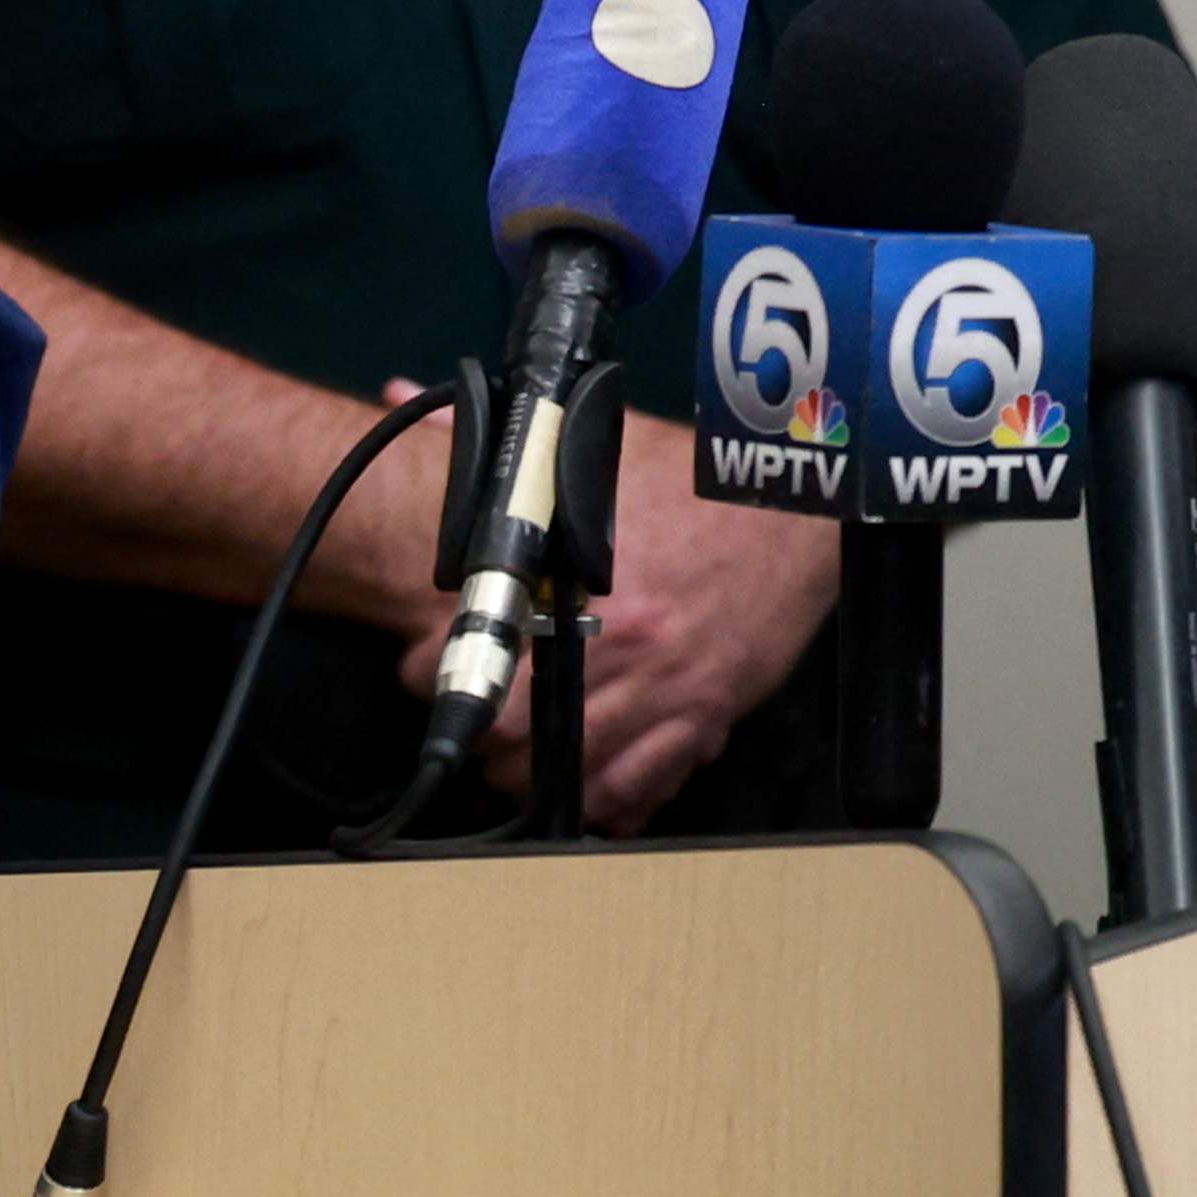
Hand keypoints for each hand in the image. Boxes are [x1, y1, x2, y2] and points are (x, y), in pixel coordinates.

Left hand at [396, 413, 838, 828]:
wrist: (795, 508)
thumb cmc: (693, 477)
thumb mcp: (591, 446)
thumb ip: (496, 445)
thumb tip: (401, 395)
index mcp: (581, 581)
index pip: (484, 651)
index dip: (436, 671)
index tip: (422, 669)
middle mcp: (622, 646)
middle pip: (522, 732)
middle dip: (484, 739)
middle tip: (470, 727)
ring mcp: (667, 689)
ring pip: (579, 770)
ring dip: (537, 779)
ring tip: (516, 766)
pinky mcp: (706, 716)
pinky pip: (647, 784)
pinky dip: (610, 801)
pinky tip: (587, 797)